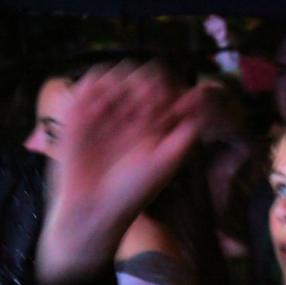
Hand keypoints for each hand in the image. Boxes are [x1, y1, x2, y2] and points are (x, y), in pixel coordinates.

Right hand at [37, 62, 206, 284]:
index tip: (170, 106)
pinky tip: (104, 102)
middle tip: (147, 108)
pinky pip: (91, 83)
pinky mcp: (82, 113)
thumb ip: (188, 130)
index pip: (168, 91)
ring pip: (119, 75)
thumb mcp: (169, 160)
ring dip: (124, 82)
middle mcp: (133, 116)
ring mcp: (108, 113)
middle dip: (147, 85)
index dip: (170, 90)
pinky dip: (98, 83)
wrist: (93, 208)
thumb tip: (203, 95)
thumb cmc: (134, 191)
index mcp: (157, 126)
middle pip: (144, 78)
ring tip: (125, 108)